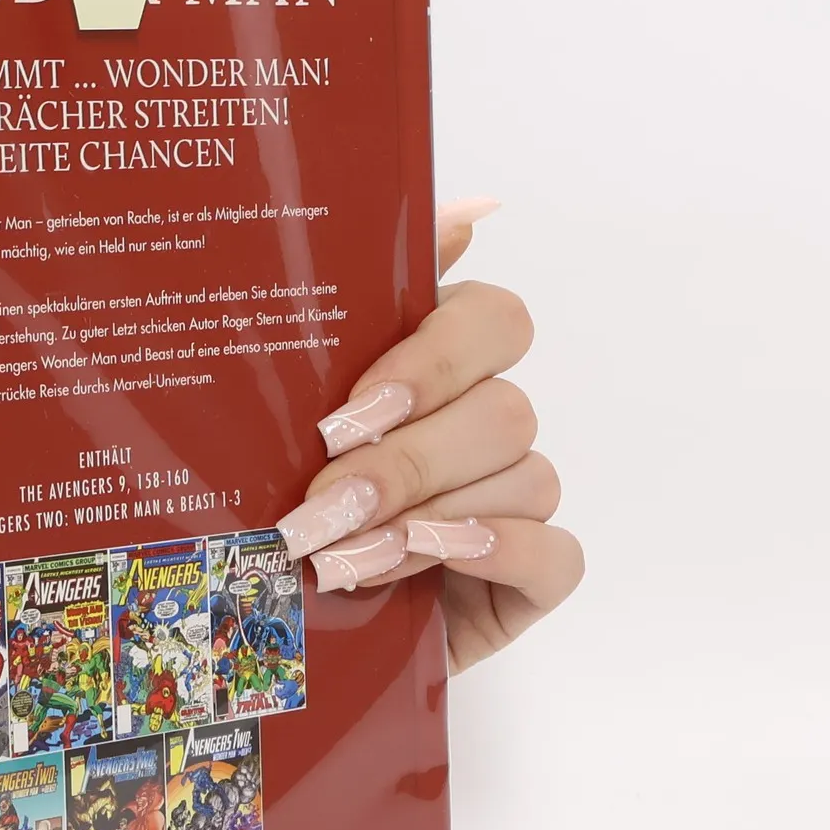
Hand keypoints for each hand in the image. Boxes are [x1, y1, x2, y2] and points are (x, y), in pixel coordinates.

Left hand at [275, 200, 582, 672]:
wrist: (274, 621)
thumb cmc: (275, 501)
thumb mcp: (281, 407)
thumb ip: (355, 305)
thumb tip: (468, 208)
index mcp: (438, 366)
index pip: (491, 320)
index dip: (432, 361)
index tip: (349, 410)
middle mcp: (486, 423)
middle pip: (503, 409)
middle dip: (406, 461)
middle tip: (323, 503)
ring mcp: (516, 500)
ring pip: (523, 477)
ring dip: (425, 518)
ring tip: (341, 560)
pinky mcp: (533, 577)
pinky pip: (555, 552)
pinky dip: (497, 550)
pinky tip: (433, 561)